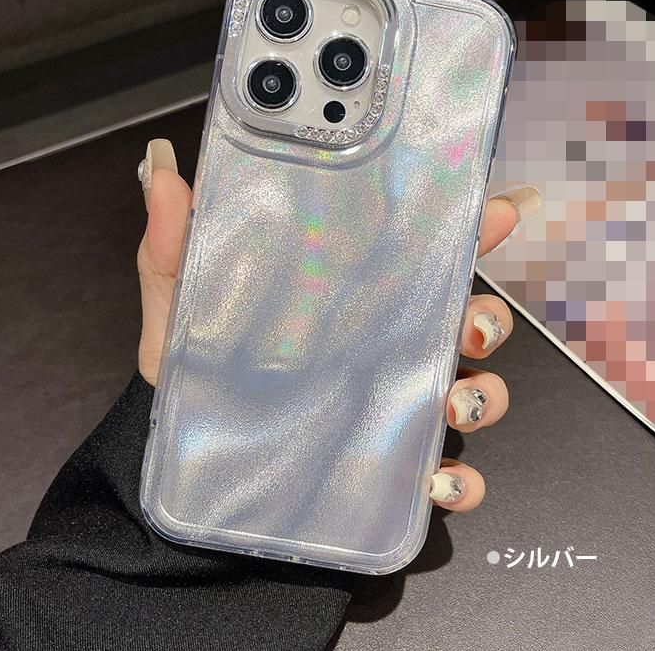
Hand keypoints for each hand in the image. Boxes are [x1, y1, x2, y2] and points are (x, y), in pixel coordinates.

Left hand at [136, 138, 540, 512]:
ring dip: (483, 396)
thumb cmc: (194, 375)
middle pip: (464, 322)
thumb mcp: (182, 304)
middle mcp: (383, 351)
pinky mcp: (390, 470)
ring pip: (472, 393)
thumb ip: (176, 243)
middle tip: (470, 321)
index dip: (465, 232)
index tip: (493, 211)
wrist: (191, 463)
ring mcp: (393, 409)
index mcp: (349, 304)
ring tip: (453, 402)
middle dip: (488, 316)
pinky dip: (461, 482)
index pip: (418, 258)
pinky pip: (447, 477)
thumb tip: (160, 171)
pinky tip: (439, 483)